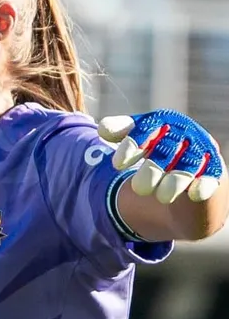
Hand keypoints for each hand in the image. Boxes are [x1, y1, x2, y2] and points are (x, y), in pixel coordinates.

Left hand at [100, 109, 222, 203]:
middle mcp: (184, 133)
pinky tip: (194, 194)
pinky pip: (211, 175)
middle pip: (166, 150)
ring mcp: (201, 150)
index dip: (132, 144)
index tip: (117, 165)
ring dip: (175, 181)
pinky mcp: (215, 169)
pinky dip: (203, 184)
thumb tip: (103, 130)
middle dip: (151, 170)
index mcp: (163, 121)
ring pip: (188, 164)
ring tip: (161, 197)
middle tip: (138, 189)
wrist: (190, 167)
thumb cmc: (157, 148)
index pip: (146, 128)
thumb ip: (120, 131)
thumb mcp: (138, 138)